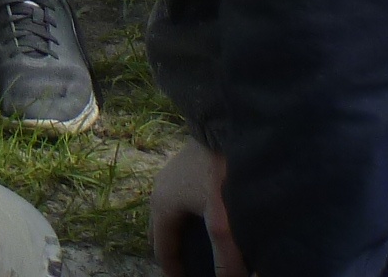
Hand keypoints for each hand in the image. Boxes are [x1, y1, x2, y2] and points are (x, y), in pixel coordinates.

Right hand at [151, 142, 243, 276]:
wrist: (224, 124)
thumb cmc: (218, 173)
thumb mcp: (223, 219)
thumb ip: (226, 256)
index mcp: (161, 207)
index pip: (162, 251)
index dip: (174, 273)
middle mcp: (160, 191)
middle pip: (163, 234)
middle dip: (177, 254)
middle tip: (195, 268)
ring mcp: (172, 176)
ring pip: (174, 216)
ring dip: (186, 235)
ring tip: (206, 249)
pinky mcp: (187, 166)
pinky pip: (184, 202)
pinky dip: (193, 218)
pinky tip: (212, 221)